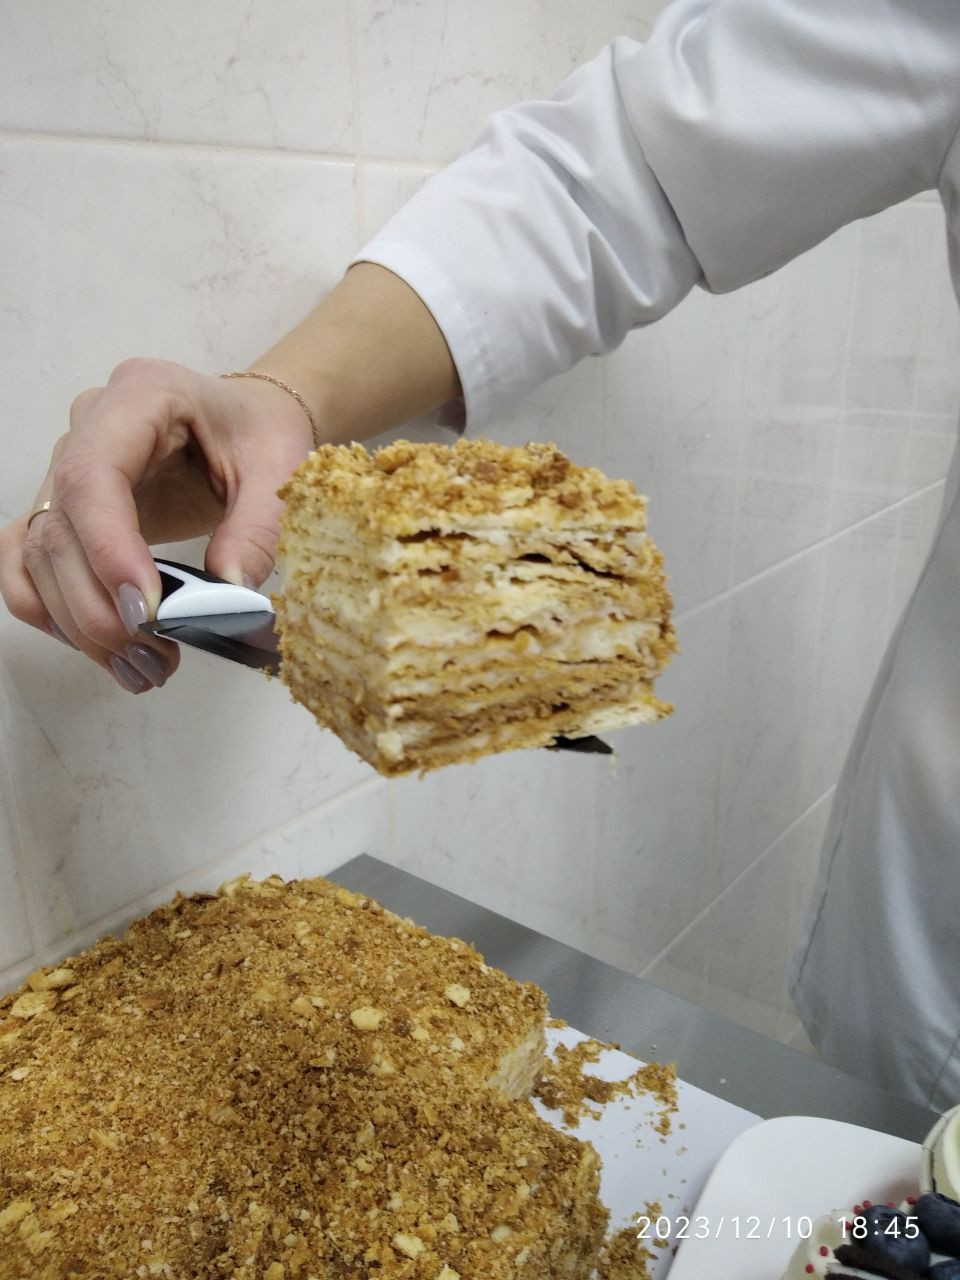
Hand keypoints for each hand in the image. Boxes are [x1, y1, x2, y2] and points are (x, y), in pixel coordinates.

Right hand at [0, 357, 316, 690]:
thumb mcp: (279, 470)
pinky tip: (105, 648)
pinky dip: (56, 613)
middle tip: (154, 657)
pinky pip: (29, 563)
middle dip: (99, 607)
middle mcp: (88, 427)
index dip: (108, 549)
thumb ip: (258, 528)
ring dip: (79, 624)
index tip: (145, 611)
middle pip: (59, 527)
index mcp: (141, 396)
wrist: (247, 424)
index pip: (93, 476)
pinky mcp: (64, 509)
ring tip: (143, 668)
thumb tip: (228, 595)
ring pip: (38, 555)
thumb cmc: (260, 435)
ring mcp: (66, 468)